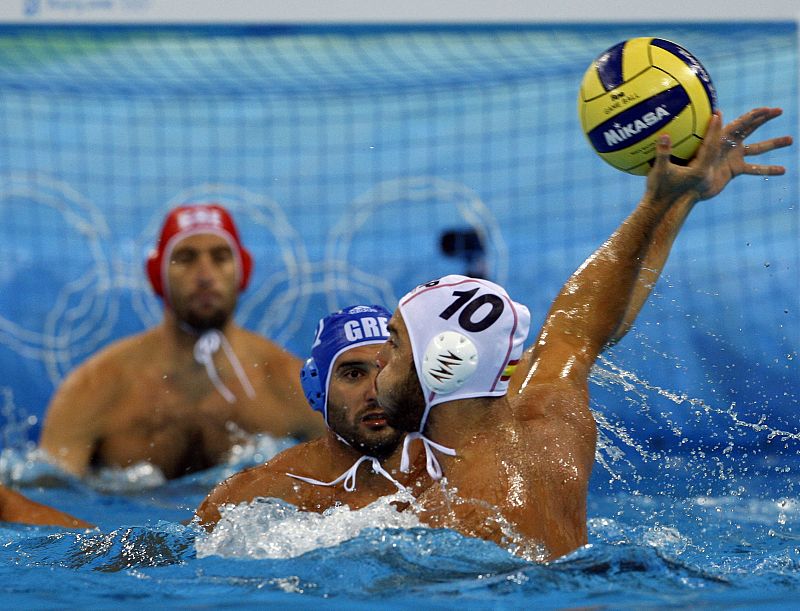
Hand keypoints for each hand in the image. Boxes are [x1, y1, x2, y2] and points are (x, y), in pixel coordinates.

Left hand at [646, 107, 792, 204]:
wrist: (676, 195)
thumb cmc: (666, 181)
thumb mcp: (663, 167)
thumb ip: (663, 151)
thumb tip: (662, 136)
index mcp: (714, 142)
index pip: (735, 125)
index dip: (751, 117)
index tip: (766, 109)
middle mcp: (725, 146)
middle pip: (748, 128)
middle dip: (763, 118)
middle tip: (778, 109)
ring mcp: (730, 158)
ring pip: (756, 148)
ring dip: (773, 143)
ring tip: (790, 139)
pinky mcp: (732, 171)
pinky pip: (754, 169)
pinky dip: (767, 169)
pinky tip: (783, 170)